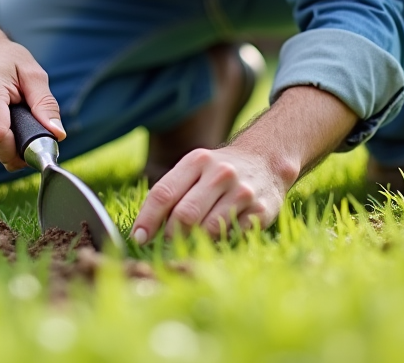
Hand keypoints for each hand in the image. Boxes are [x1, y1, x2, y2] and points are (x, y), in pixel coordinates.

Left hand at [129, 84, 359, 242]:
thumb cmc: (217, 172)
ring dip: (193, 242)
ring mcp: (242, 192)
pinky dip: (219, 243)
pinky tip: (216, 240)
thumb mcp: (193, 169)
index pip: (164, 193)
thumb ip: (170, 193)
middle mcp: (221, 173)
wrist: (265, 160)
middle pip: (184, 215)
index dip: (147, 219)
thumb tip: (142, 231)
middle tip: (166, 243)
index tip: (138, 238)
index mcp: (197, 161)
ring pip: (208, 229)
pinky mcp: (261, 211)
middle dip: (170, 235)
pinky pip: (232, 237)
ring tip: (188, 243)